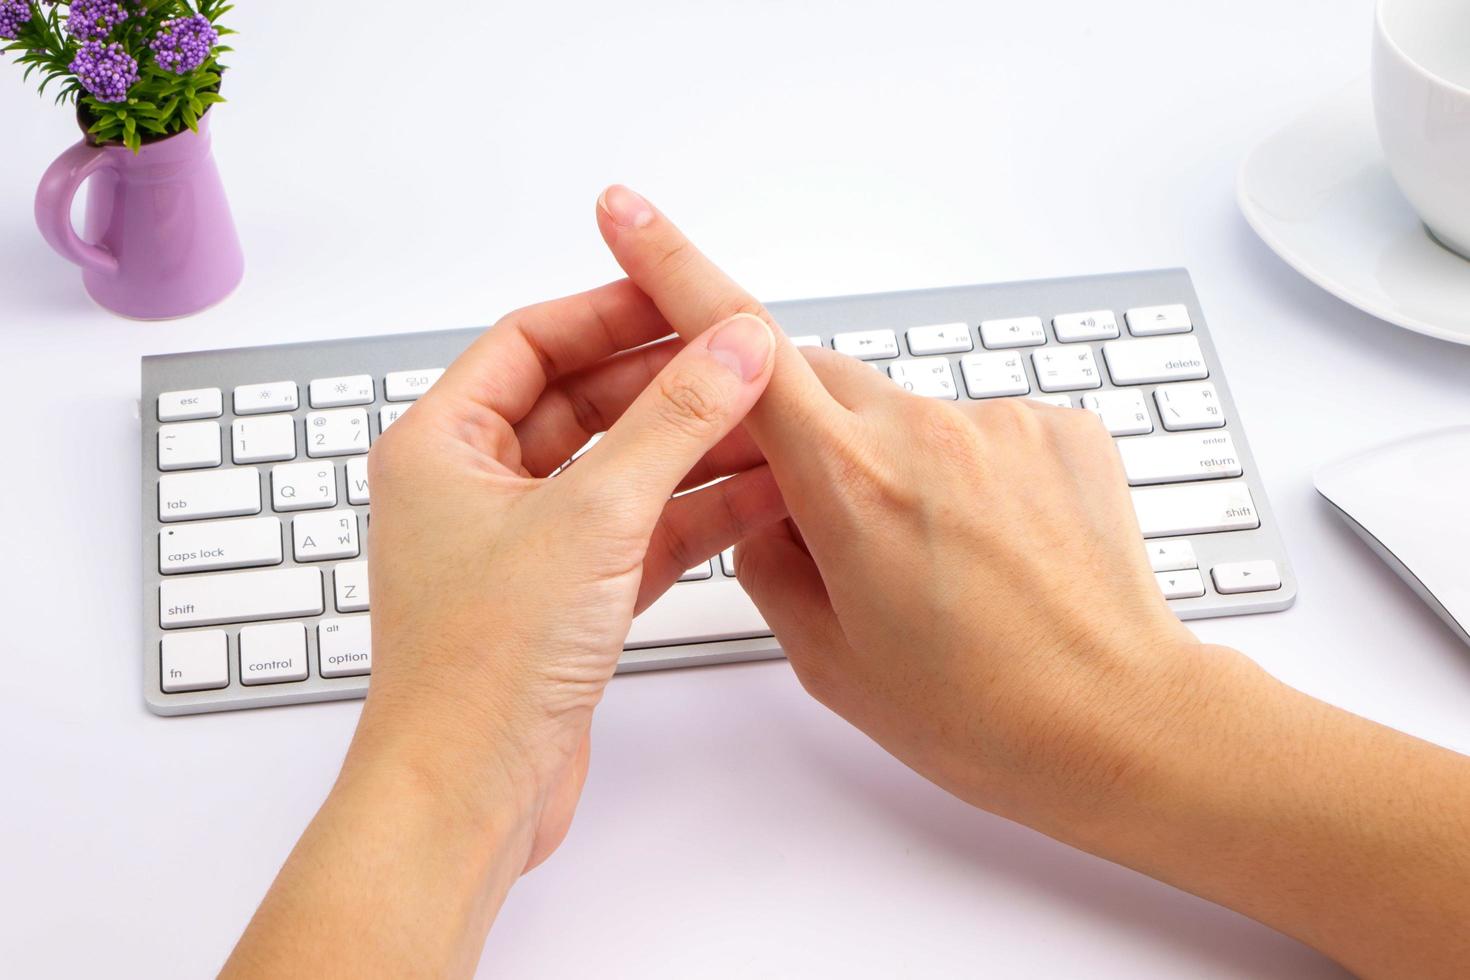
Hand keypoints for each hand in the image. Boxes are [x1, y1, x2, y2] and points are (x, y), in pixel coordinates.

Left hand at [353, 283, 781, 869]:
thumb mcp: (593, 517)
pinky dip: (693, 514)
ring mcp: (522, 546)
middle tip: (744, 358)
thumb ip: (673, 422)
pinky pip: (637, 531)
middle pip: (583, 402)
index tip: (682, 294)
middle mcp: (474, 489)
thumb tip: (733, 346)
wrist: (469, 798)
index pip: (532, 342)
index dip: (611, 311)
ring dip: (692, 449)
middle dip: (667, 381)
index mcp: (441, 446)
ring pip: (619, 470)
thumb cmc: (481, 667)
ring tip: (770, 423)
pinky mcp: (564, 600)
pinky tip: (758, 496)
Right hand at [594, 185, 1222, 832]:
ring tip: (937, 561)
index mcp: (850, 483)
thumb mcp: (827, 656)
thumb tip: (760, 510)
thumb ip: (766, 561)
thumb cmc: (982, 713)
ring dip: (893, 462)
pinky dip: (964, 471)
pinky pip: (976, 426)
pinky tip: (991, 548)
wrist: (1121, 723)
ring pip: (902, 412)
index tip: (633, 214)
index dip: (675, 268)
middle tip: (828, 522)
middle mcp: (924, 430)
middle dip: (800, 431)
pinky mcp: (1059, 425)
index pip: (740, 347)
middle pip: (819, 382)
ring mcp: (1000, 420)